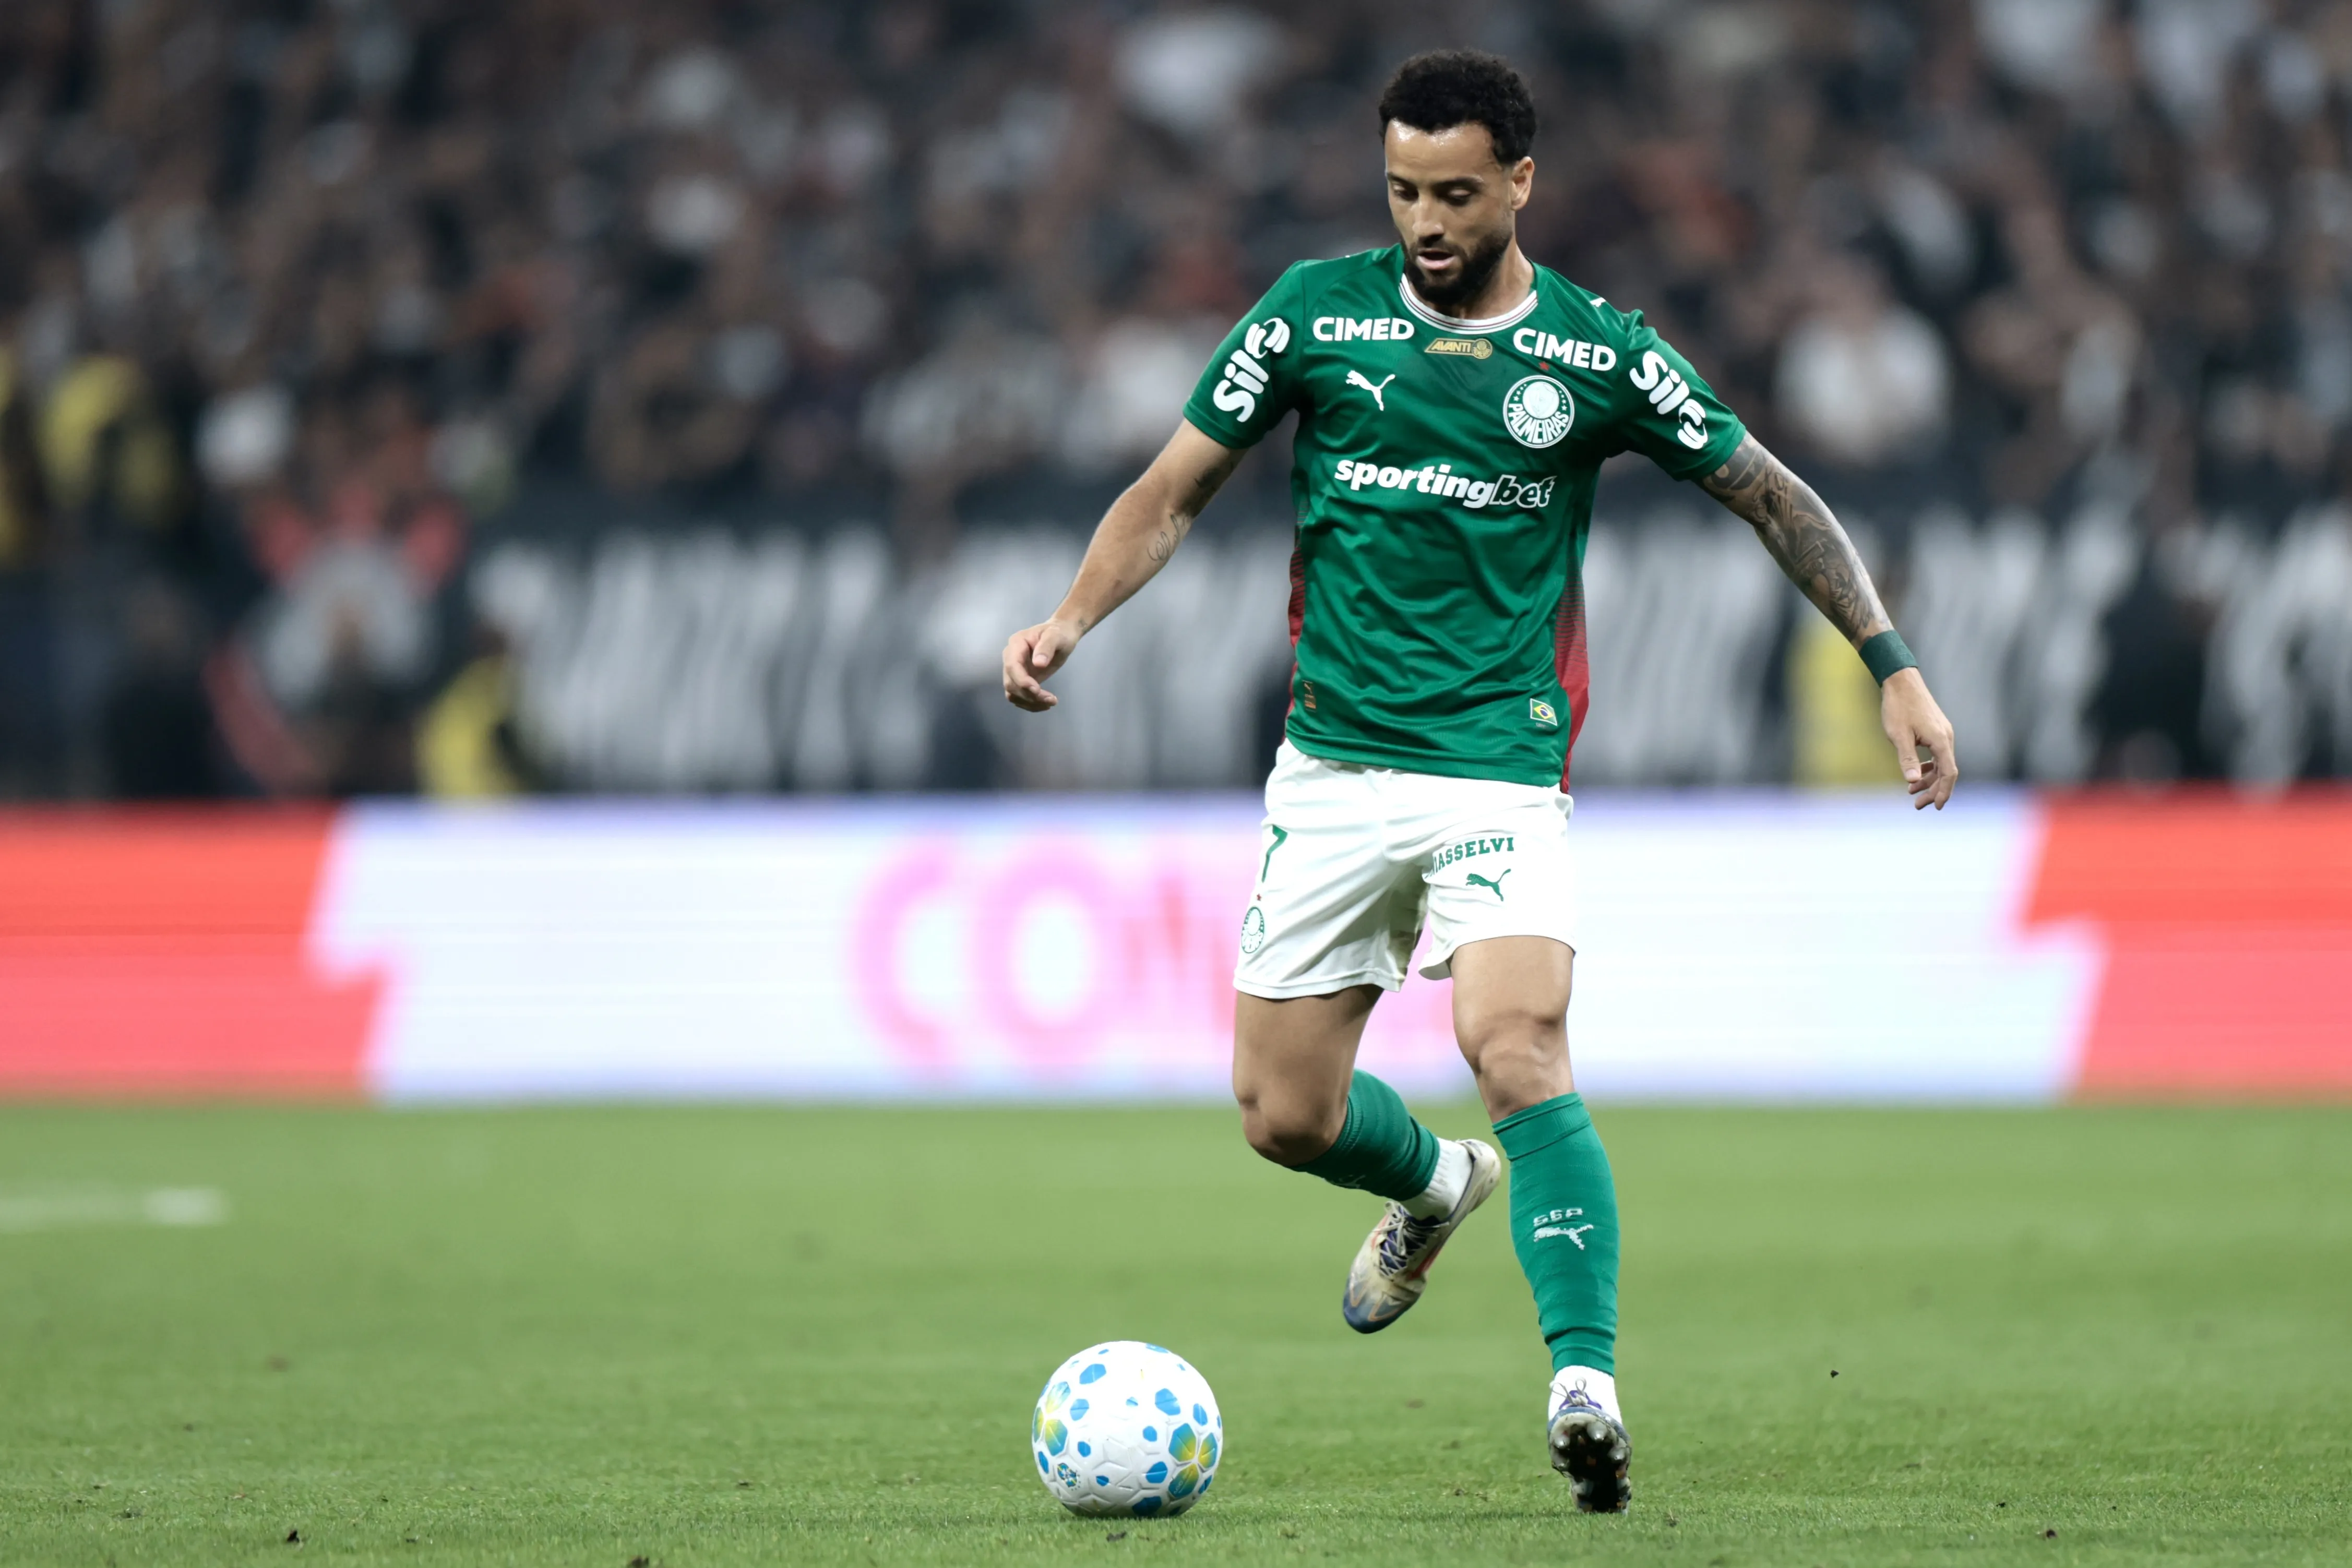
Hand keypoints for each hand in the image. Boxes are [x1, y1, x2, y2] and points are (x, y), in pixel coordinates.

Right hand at [1002, 618, 1081, 710]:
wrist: (1061, 635)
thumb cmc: (1059, 633)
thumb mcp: (1056, 636)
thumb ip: (1046, 647)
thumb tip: (1038, 663)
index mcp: (1016, 644)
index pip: (1012, 666)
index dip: (1022, 680)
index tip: (1037, 690)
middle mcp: (1011, 658)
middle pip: (1011, 683)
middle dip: (1028, 695)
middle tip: (1050, 699)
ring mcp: (1015, 670)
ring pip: (1013, 693)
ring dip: (1029, 702)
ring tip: (1051, 702)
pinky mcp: (1021, 680)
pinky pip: (1019, 696)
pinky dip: (1030, 704)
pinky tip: (1045, 704)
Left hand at [1881, 667, 1957, 809]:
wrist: (1901, 681)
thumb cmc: (1898, 707)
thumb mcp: (1899, 735)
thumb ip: (1907, 759)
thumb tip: (1912, 780)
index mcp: (1941, 741)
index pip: (1949, 773)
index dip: (1944, 791)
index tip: (1937, 807)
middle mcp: (1946, 738)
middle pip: (1946, 771)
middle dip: (1933, 790)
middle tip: (1918, 805)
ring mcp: (1942, 733)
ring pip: (1941, 763)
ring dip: (1929, 779)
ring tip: (1911, 791)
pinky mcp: (1936, 729)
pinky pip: (1937, 754)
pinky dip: (1928, 766)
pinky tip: (1916, 773)